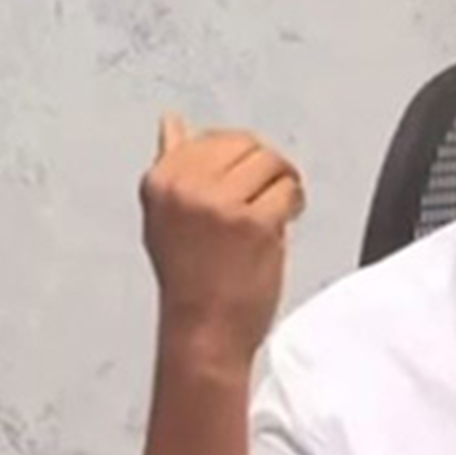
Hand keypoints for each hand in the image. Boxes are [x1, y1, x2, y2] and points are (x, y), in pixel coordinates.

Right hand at [139, 113, 304, 370]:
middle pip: (245, 144)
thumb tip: (171, 123)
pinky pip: (288, 190)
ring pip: (270, 162)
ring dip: (283, 182)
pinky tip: (285, 220)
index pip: (210, 138)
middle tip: (268, 193)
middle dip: (265, 166)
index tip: (244, 181)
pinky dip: (295, 203)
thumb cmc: (190, 281)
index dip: (238, 159)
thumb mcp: (165, 216)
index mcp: (160, 181)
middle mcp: (185, 187)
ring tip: (276, 209)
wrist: (203, 330)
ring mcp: (219, 203)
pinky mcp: (254, 221)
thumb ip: (173, 167)